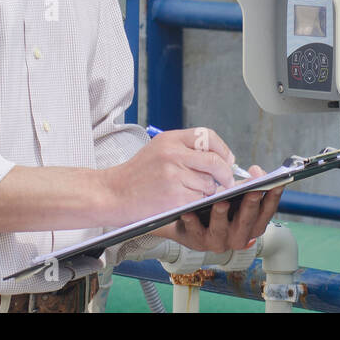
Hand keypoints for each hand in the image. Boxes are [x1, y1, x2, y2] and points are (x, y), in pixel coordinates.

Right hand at [103, 128, 236, 225]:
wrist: (113, 193)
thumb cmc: (136, 175)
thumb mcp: (158, 150)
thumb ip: (186, 149)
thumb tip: (219, 158)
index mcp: (170, 139)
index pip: (208, 136)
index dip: (222, 149)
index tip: (226, 160)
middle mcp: (173, 154)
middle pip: (215, 161)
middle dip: (225, 174)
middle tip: (226, 181)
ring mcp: (174, 175)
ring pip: (209, 184)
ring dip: (207, 191)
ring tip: (190, 191)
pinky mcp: (174, 197)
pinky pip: (199, 200)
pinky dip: (196, 203)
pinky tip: (183, 201)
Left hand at [152, 164, 284, 253]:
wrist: (189, 221)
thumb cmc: (217, 205)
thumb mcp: (236, 196)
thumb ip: (249, 184)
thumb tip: (259, 172)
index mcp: (252, 225)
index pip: (267, 213)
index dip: (273, 198)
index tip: (278, 183)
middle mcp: (238, 237)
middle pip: (247, 222)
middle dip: (251, 205)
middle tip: (254, 190)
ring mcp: (218, 241)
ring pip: (221, 230)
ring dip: (221, 216)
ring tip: (221, 201)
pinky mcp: (197, 242)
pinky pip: (195, 232)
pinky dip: (192, 223)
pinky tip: (189, 212)